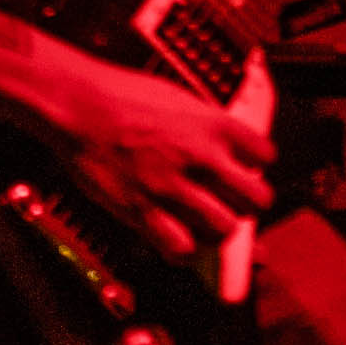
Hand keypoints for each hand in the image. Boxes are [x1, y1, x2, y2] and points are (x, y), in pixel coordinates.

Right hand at [37, 48, 274, 265]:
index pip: (265, 155)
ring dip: (219, 228)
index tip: (244, 167)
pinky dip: (183, 249)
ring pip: (226, 228)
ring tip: (206, 222)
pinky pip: (182, 248)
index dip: (256, 164)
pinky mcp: (145, 210)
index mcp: (214, 125)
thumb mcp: (178, 98)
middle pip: (256, 199)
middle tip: (232, 202)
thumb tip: (222, 143)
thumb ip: (205, 125)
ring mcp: (175, 187)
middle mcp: (203, 159)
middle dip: (247, 204)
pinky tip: (177, 238)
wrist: (80, 105)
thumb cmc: (121, 96)